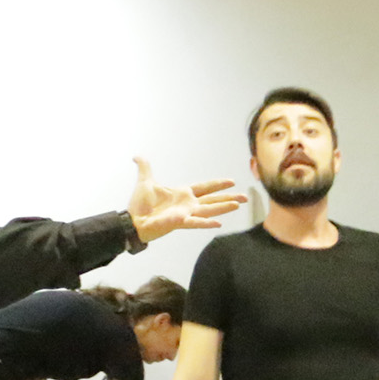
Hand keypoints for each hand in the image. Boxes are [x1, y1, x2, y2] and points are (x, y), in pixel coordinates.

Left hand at [127, 156, 243, 243]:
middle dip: (229, 198)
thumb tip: (137, 156)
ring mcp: (185, 214)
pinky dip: (206, 223)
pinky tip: (219, 223)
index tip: (231, 181)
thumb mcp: (145, 181)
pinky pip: (196, 222)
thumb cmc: (140, 205)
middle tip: (245, 197)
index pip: (204, 187)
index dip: (217, 184)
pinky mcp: (180, 222)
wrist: (133, 219)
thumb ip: (145, 167)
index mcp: (182, 194)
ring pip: (209, 209)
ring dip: (223, 207)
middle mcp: (187, 204)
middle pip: (213, 200)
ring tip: (238, 205)